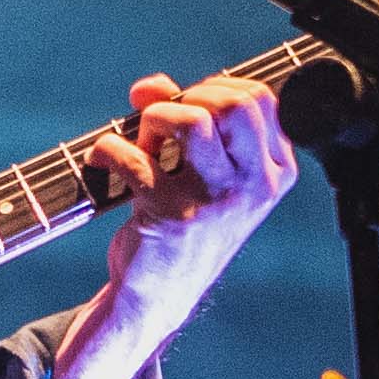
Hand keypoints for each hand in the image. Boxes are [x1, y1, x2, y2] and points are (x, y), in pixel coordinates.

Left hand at [53, 73, 299, 378]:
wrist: (159, 293)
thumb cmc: (184, 222)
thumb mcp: (204, 171)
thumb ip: (187, 118)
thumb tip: (152, 85)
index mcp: (275, 171)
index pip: (259, 98)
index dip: (212, 86)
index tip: (185, 102)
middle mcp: (255, 185)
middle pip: (234, 102)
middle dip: (186, 97)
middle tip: (161, 121)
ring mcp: (216, 201)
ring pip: (191, 121)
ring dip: (152, 119)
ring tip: (142, 143)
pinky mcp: (173, 215)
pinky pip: (134, 155)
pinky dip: (108, 148)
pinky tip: (102, 159)